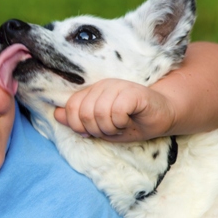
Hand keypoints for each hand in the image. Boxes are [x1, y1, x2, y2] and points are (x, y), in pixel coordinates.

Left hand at [53, 78, 175, 141]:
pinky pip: (116, 111)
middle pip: (84, 113)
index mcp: (92, 91)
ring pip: (99, 113)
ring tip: (120, 126)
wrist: (160, 117)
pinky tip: (128, 121)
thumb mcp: (100, 126)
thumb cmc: (130, 122)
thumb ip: (78, 120)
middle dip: (96, 130)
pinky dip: (121, 123)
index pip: (71, 107)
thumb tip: (56, 114)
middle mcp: (103, 85)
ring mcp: (118, 86)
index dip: (78, 126)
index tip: (92, 132)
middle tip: (111, 130)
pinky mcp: (133, 92)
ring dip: (110, 128)